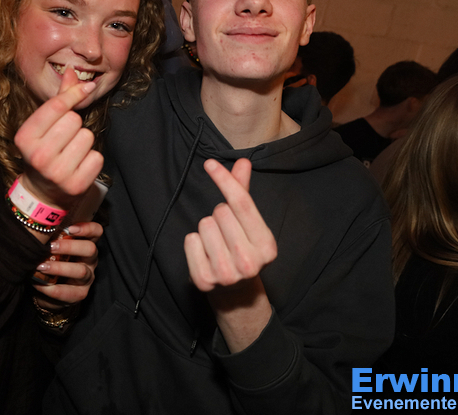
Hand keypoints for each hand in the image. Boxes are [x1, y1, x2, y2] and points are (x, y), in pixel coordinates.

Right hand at [15, 69, 102, 209]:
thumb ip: (58, 99)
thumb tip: (72, 71)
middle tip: (64, 139)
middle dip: (74, 125)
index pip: (56, 106)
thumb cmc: (44, 152)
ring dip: (84, 142)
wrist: (43, 193)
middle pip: (74, 120)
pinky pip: (97, 157)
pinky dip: (92, 159)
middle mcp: (39, 156)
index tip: (86, 87)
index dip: (74, 93)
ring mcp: (58, 173)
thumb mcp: (43, 126)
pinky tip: (79, 166)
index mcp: (24, 138)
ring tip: (71, 153)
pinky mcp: (76, 185)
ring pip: (88, 137)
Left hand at [33, 222, 100, 308]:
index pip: (96, 232)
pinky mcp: (80, 294)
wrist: (48, 291)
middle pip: (90, 249)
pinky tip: (38, 284)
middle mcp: (90, 260)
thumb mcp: (53, 249)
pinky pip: (68, 292)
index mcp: (85, 244)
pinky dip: (51, 289)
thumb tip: (36, 228)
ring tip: (41, 266)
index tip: (70, 228)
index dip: (87, 228)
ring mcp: (87, 278)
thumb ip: (51, 238)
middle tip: (50, 246)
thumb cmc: (50, 262)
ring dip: (59, 268)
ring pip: (80, 271)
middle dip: (69, 247)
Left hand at [185, 158, 275, 351]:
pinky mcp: (205, 281)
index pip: (243, 204)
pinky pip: (190, 240)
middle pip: (220, 213)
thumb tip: (242, 162)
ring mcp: (227, 274)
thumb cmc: (241, 249)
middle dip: (218, 216)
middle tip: (225, 233)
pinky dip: (193, 243)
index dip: (225, 180)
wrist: (235, 295)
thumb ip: (244, 193)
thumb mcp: (249, 225)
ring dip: (206, 229)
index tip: (209, 163)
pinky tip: (204, 255)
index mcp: (267, 246)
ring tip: (215, 244)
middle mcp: (250, 263)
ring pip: (204, 225)